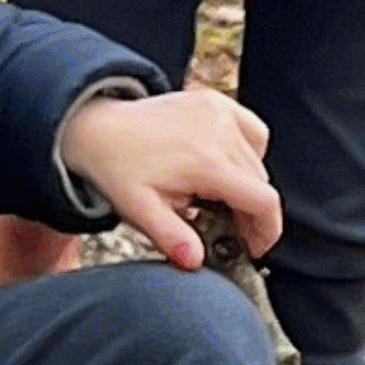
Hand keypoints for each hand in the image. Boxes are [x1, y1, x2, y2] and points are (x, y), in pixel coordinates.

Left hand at [61, 85, 279, 266]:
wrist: (96, 128)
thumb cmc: (116, 168)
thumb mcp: (138, 210)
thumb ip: (171, 237)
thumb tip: (195, 262)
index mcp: (206, 162)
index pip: (263, 201)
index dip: (267, 230)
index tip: (254, 247)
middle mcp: (220, 132)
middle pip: (260, 183)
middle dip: (250, 212)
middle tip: (225, 227)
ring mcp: (220, 112)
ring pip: (258, 160)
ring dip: (247, 183)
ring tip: (217, 196)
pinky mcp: (217, 101)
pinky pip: (252, 132)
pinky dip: (248, 152)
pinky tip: (224, 164)